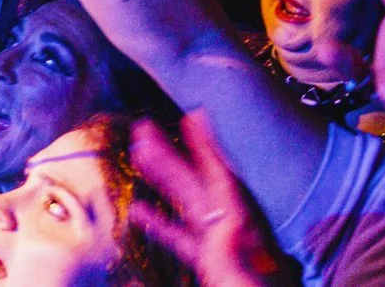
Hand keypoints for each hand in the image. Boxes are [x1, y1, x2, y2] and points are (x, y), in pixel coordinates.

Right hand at [126, 113, 304, 286]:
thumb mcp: (247, 278)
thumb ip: (237, 253)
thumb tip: (227, 225)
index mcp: (243, 230)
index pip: (223, 180)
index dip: (208, 147)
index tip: (194, 114)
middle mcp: (232, 231)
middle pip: (196, 185)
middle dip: (170, 156)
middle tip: (144, 128)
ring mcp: (221, 246)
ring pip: (186, 206)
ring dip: (162, 181)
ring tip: (137, 156)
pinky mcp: (211, 263)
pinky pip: (182, 237)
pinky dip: (161, 222)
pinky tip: (140, 211)